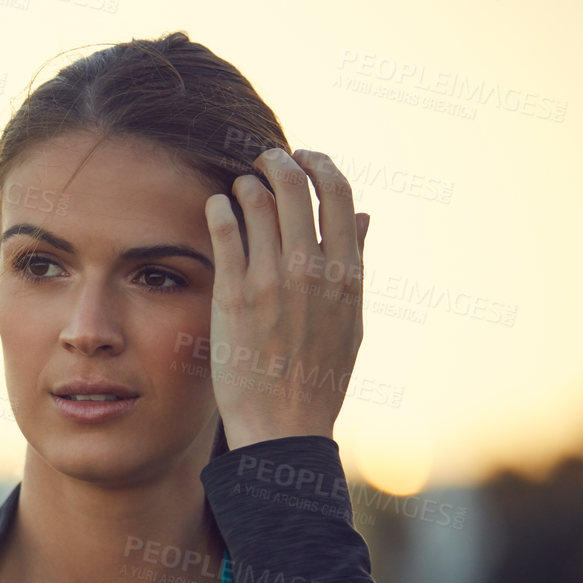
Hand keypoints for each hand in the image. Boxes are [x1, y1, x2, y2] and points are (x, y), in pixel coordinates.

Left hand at [203, 147, 371, 450]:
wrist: (283, 424)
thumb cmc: (319, 375)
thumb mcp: (351, 318)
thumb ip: (355, 262)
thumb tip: (366, 216)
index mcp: (346, 272)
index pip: (339, 193)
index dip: (319, 164)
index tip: (304, 158)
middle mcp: (312, 269)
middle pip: (296, 186)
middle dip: (277, 162)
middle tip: (263, 160)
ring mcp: (272, 280)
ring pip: (257, 201)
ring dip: (247, 183)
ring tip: (240, 186)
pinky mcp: (234, 294)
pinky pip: (225, 231)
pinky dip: (220, 207)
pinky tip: (217, 206)